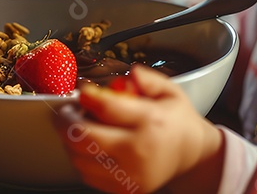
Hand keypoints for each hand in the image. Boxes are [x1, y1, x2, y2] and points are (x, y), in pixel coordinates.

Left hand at [54, 65, 224, 193]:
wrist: (190, 154)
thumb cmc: (176, 120)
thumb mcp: (170, 90)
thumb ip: (148, 79)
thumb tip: (130, 74)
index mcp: (150, 122)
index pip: (107, 109)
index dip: (86, 97)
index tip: (81, 91)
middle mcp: (138, 150)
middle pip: (84, 137)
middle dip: (66, 121)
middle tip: (65, 112)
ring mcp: (130, 174)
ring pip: (80, 158)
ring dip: (72, 141)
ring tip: (79, 127)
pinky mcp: (124, 189)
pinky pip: (87, 175)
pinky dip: (82, 159)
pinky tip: (90, 146)